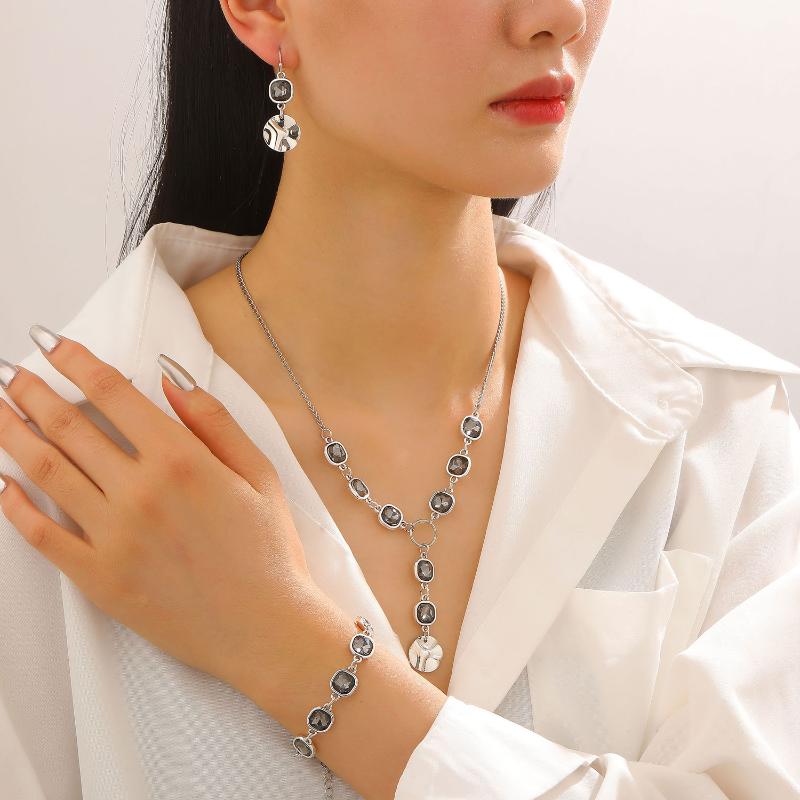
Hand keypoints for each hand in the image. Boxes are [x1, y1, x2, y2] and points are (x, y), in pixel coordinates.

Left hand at [0, 326, 327, 693]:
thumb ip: (214, 421)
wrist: (265, 628)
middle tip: (13, 373)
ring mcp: (113, 537)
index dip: (76, 362)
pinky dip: (15, 506)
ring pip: (45, 472)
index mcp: (181, 460)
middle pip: (67, 427)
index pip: (112, 394)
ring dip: (12, 435)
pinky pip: (41, 536)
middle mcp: (139, 492)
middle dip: (32, 391)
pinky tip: (4, 484)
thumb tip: (171, 379)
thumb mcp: (259, 473)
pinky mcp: (99, 579)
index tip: (53, 345)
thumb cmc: (268, 552)